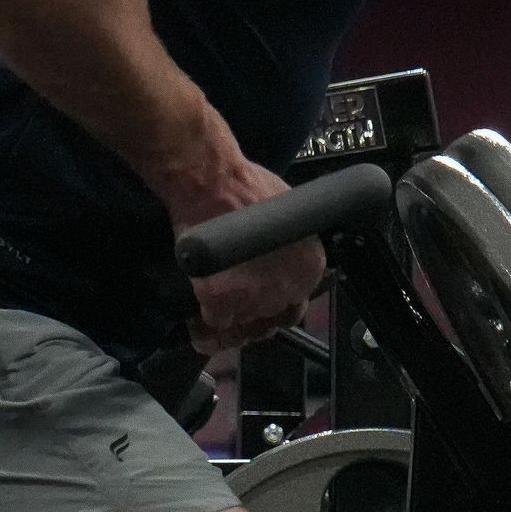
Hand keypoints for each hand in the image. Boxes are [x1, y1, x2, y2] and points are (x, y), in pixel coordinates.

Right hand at [169, 157, 325, 355]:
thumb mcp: (288, 216)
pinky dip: (204, 324)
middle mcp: (288, 288)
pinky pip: (214, 326)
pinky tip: (200, 315)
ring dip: (227, 323)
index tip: (258, 304)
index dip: (273, 308)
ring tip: (213, 310)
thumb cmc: (249, 188)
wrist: (213, 182)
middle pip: (267, 322)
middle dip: (249, 317)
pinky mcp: (222, 301)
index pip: (295, 308)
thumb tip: (279, 260)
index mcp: (310, 268)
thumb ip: (290, 249)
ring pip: (240, 329)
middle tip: (231, 306)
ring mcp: (256, 298)